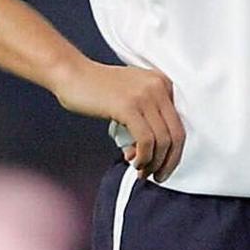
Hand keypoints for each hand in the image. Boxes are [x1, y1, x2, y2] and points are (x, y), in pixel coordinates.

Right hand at [50, 59, 183, 180]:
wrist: (71, 74)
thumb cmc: (95, 88)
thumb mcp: (129, 98)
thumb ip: (143, 121)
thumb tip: (149, 154)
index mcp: (162, 83)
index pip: (178, 125)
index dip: (173, 151)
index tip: (163, 166)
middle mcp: (158, 87)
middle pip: (176, 135)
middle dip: (168, 162)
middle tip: (157, 176)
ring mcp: (145, 96)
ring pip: (163, 141)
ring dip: (154, 163)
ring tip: (141, 171)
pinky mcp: (129, 106)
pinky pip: (146, 140)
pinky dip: (143, 157)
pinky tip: (134, 162)